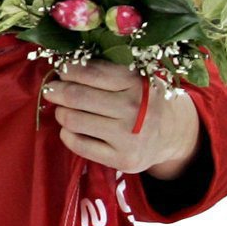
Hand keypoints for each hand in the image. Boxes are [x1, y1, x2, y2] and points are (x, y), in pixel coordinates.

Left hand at [43, 61, 200, 177]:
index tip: (61, 70)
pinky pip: (77, 144)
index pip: (91, 72)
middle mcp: (135, 109)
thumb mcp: (136, 77)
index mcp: (138, 83)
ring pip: (72, 120)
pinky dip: (67, 134)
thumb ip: (105, 70)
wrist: (174, 134)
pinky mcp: (123, 159)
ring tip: (65, 109)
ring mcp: (129, 137)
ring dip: (61, 112)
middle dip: (56, 91)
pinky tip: (74, 129)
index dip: (67, 70)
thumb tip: (62, 66)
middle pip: (76, 96)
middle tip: (52, 89)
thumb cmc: (145, 100)